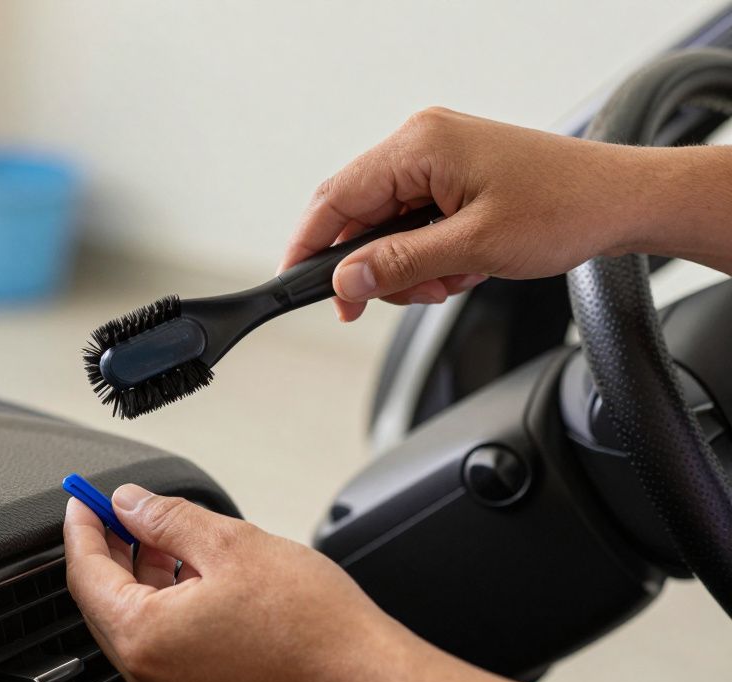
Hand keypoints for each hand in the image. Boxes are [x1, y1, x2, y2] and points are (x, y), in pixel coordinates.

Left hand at [63, 485, 414, 681]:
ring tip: (164, 538)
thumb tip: (129, 504)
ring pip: (136, 627)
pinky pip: (164, 650)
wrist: (367, 680)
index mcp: (145, 639)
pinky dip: (165, 610)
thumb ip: (166, 518)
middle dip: (109, 552)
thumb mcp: (230, 544)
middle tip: (120, 511)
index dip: (82, 527)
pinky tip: (193, 578)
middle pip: (104, 604)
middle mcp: (151, 679)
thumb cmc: (312, 624)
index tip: (83, 498)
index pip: (85, 575)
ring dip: (140, 579)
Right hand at [280, 107, 651, 321]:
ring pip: (385, 224)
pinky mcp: (454, 175)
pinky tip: (458, 268)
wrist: (624, 200)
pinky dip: (425, 253)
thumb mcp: (473, 248)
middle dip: (368, 264)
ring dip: (405, 265)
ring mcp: (438, 157)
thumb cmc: (565, 208)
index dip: (310, 245)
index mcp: (420, 145)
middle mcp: (423, 142)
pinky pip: (413, 220)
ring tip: (446, 282)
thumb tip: (346, 278)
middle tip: (380, 301)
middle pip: (357, 212)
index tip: (295, 284)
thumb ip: (400, 264)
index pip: (337, 196)